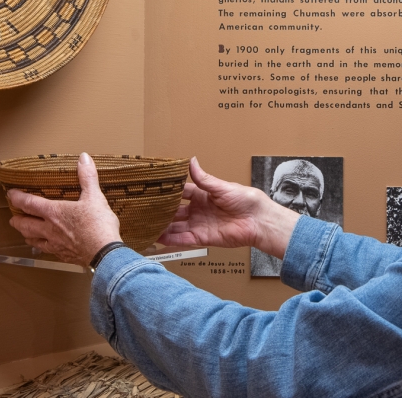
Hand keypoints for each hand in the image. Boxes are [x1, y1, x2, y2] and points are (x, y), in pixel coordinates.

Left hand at [8, 153, 121, 265]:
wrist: (104, 253)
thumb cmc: (98, 225)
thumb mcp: (95, 197)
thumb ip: (87, 177)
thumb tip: (84, 157)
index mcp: (54, 212)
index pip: (28, 203)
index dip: (17, 198)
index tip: (11, 194)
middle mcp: (49, 229)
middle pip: (25, 224)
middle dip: (17, 220)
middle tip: (13, 218)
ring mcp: (55, 244)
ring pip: (32, 240)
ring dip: (26, 235)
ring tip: (25, 233)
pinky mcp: (63, 255)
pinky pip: (47, 251)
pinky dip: (43, 247)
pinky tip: (47, 247)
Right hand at [158, 157, 299, 258]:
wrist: (258, 220)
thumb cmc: (245, 200)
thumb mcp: (222, 186)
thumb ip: (204, 178)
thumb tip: (191, 161)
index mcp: (202, 195)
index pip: (180, 193)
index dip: (167, 192)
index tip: (152, 190)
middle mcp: (198, 210)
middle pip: (175, 211)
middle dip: (161, 212)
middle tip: (144, 211)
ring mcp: (199, 224)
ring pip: (176, 226)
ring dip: (162, 227)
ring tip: (145, 226)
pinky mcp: (203, 238)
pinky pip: (183, 239)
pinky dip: (171, 240)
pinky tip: (158, 239)